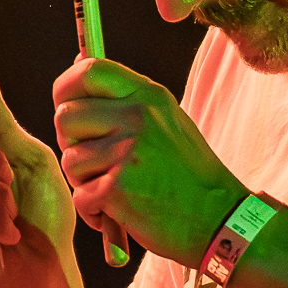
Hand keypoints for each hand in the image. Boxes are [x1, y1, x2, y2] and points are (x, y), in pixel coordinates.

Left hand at [51, 57, 243, 264]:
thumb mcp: (167, 121)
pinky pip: (81, 197)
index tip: (66, 107)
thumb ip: (126, 99)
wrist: (221, 221)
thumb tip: (79, 66)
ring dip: (85, 182)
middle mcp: (138, 117)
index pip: (89, 71)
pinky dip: (95, 212)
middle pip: (67, 117)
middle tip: (95, 164)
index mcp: (149, 96)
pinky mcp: (117, 189)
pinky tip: (120, 212)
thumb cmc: (189, 176)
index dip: (66, 89)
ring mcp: (127, 153)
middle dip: (72, 144)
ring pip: (70, 160)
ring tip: (117, 191)